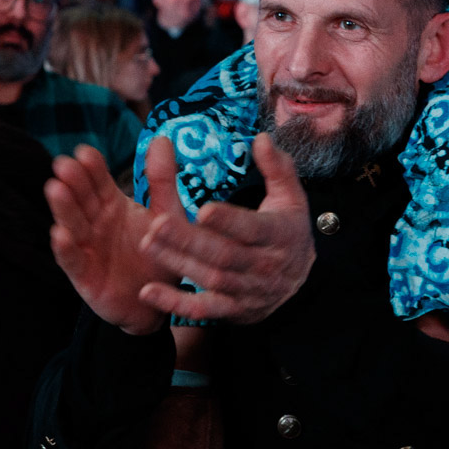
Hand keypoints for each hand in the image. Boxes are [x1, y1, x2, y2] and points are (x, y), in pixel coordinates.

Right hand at [44, 142, 175, 335]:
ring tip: (55, 188)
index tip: (85, 152)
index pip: (97, 180)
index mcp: (111, 204)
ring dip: (63, 208)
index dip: (91, 167)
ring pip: (72, 224)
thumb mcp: (166, 214)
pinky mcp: (84, 276)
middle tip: (64, 164)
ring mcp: (87, 248)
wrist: (157, 300)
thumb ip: (162, 180)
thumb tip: (162, 138)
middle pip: (81, 198)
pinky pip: (72, 260)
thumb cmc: (157, 253)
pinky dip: (64, 248)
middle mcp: (94, 223)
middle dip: (72, 181)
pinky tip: (58, 234)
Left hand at [138, 133, 314, 325]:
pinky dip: (175, 304)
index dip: (229, 222)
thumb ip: (276, 167)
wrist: (301, 281)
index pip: (253, 229)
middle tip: (157, 223)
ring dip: (177, 264)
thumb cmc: (288, 229)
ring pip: (210, 280)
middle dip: (190, 240)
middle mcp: (264, 266)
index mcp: (279, 235)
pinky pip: (203, 310)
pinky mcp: (232, 310)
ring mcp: (247, 291)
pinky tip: (148, 292)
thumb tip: (260, 138)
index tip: (203, 210)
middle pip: (224, 255)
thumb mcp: (291, 196)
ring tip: (147, 244)